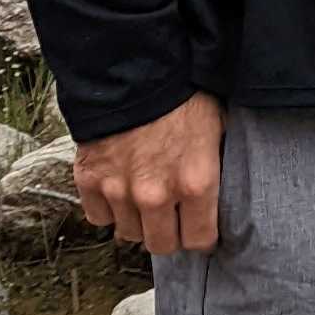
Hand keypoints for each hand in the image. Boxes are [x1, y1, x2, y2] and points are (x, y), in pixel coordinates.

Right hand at [73, 90, 224, 255]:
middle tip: (171, 216)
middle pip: (162, 245)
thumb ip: (217, 169)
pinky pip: (99, 217)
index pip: (200, 241)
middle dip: (169, 234)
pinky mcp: (90, 181)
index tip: (199, 226)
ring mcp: (119, 190)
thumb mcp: (218, 128)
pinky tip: (119, 188)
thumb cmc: (183, 96)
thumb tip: (224, 195)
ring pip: (129, 233)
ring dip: (138, 220)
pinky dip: (108, 208)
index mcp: (195, 184)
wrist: (133, 69)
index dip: (201, 234)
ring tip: (144, 197)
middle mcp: (156, 195)